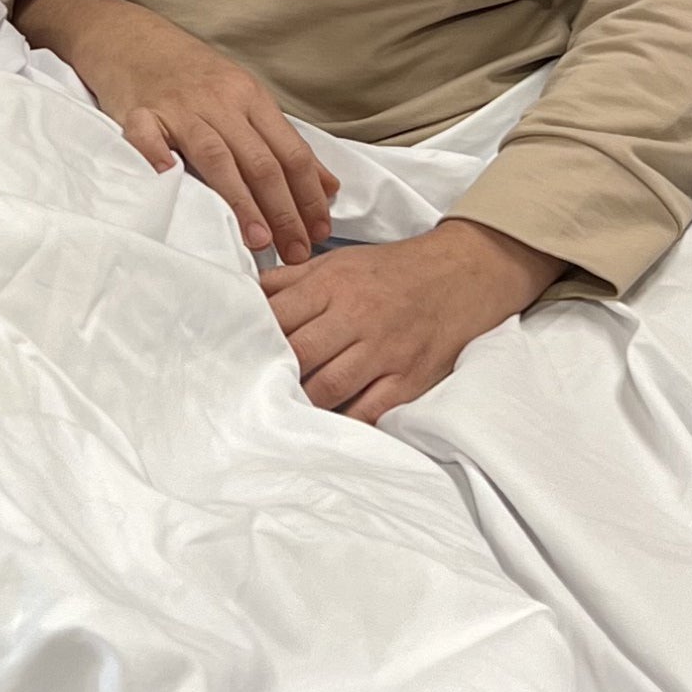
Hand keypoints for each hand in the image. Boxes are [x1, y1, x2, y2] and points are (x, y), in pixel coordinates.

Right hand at [16, 0, 337, 266]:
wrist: (132, 38)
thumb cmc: (192, 76)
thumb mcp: (244, 98)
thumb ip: (282, 142)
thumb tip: (328, 187)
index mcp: (251, 97)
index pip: (291, 152)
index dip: (308, 195)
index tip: (319, 232)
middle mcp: (220, 100)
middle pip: (261, 160)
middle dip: (284, 210)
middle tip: (296, 250)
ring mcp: (179, 107)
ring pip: (218, 156)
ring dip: (241, 200)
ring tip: (258, 239)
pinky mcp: (139, 113)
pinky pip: (147, 136)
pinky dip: (158, 157)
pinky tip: (170, 180)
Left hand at [262, 222, 561, 427]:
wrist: (461, 274)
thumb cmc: (388, 272)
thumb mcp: (336, 262)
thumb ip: (287, 280)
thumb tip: (239, 295)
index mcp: (331, 285)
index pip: (275, 317)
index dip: (250, 339)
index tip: (230, 356)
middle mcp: (355, 317)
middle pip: (296, 355)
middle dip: (271, 375)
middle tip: (248, 392)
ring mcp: (383, 352)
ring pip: (326, 388)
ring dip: (300, 403)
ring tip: (280, 412)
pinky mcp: (408, 380)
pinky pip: (368, 413)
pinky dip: (343, 423)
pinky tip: (323, 428)